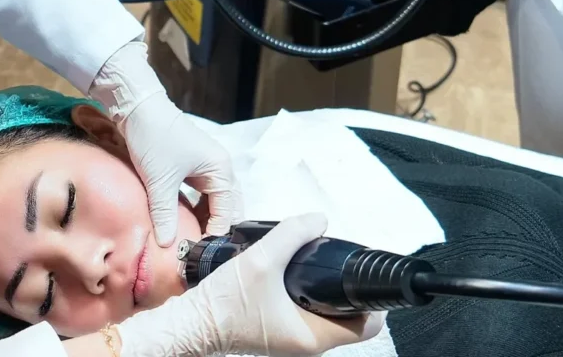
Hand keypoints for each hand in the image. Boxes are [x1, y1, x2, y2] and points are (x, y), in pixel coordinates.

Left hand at [89, 42, 240, 246]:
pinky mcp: (189, 167)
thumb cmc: (154, 138)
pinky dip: (193, 211)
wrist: (136, 107)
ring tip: (191, 243)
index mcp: (221, 170)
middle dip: (214, 230)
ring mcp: (205, 167)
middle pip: (225, 208)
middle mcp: (218, 169)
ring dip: (204, 221)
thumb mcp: (159, 181)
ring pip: (211, 203)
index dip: (216, 234)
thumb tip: (168, 245)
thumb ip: (165, 215)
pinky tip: (181, 224)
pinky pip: (198, 196)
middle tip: (199, 253)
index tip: (200, 255)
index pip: (227, 212)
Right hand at [116, 214, 386, 356]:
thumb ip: (292, 235)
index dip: (372, 298)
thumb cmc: (223, 303)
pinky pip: (309, 314)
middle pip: (351, 318)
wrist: (191, 321)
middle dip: (349, 290)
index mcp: (313, 336)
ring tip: (318, 263)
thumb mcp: (262, 260)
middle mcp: (308, 342)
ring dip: (328, 291)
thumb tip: (317, 219)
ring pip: (329, 315)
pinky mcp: (280, 331)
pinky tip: (296, 274)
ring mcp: (294, 338)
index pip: (368, 324)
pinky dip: (309, 295)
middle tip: (338, 262)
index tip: (360, 272)